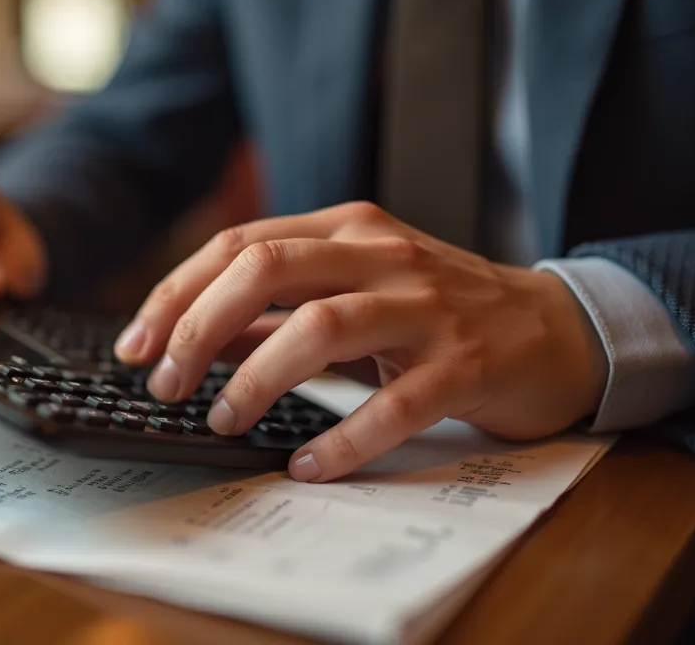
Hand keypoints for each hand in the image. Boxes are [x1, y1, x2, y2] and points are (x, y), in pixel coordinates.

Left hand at [114, 202, 607, 481]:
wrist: (558, 329)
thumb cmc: (439, 311)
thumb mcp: (353, 292)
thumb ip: (277, 309)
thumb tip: (192, 334)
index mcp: (348, 229)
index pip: (241, 244)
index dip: (177, 293)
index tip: (137, 345)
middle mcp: (383, 254)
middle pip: (267, 269)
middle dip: (198, 325)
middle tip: (166, 383)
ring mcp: (428, 306)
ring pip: (322, 327)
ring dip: (256, 377)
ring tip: (222, 419)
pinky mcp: (467, 363)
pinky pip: (395, 403)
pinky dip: (343, 439)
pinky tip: (308, 466)